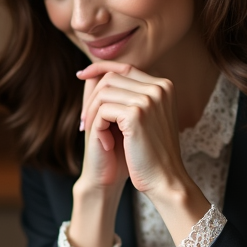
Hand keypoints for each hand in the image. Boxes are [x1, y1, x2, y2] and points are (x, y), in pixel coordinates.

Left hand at [77, 61, 210, 244]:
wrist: (165, 179)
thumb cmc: (151, 152)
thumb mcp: (144, 118)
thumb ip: (129, 96)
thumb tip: (98, 75)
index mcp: (164, 86)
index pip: (125, 68)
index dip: (100, 70)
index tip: (81, 76)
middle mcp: (159, 87)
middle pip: (112, 77)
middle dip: (92, 96)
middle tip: (85, 120)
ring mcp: (149, 99)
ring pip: (104, 91)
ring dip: (92, 111)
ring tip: (91, 130)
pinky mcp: (137, 113)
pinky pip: (103, 109)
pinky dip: (96, 123)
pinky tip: (102, 140)